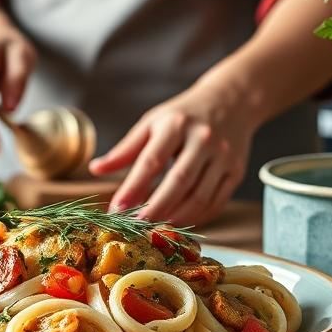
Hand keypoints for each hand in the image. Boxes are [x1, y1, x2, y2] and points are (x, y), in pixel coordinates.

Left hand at [89, 83, 255, 226]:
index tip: (117, 209)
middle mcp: (203, 139)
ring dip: (177, 218)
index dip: (134, 187)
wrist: (232, 101)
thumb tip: (95, 169)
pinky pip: (216, 202)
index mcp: (176, 124)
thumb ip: (125, 149)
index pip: (152, 160)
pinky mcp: (236, 171)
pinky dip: (197, 218)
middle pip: (178, 181)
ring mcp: (223, 156)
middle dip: (156, 209)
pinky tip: (180, 223)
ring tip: (156, 230)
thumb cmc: (184, 115)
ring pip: (199, 196)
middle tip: (137, 228)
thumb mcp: (152, 122)